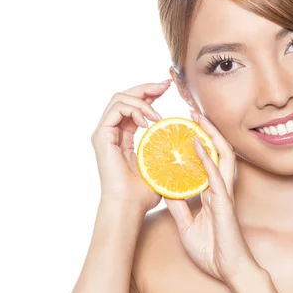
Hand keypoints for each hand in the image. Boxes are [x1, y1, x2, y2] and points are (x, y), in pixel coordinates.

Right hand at [91, 81, 170, 211]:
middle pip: (125, 96)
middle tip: (167, 86)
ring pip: (120, 98)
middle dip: (147, 88)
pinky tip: (149, 121)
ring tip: (157, 114)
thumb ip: (167, 150)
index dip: (150, 93)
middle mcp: (111, 132)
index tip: (169, 88)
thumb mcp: (161, 165)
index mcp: (123, 136)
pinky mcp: (101, 136)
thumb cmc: (145, 193)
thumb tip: (190, 139)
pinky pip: (116, 109)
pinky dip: (135, 109)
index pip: (134, 105)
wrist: (129, 206)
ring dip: (142, 100)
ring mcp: (104, 133)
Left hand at [165, 110, 258, 284]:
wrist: (229, 270)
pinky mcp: (224, 202)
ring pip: (220, 155)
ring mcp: (224, 193)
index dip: (198, 142)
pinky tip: (197, 143)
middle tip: (192, 111)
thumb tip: (164, 189)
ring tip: (197, 117)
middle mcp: (220, 188)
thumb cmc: (212, 250)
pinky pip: (215, 175)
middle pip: (216, 150)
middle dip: (206, 129)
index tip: (185, 126)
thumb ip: (178, 205)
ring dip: (209, 134)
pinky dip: (206, 158)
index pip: (206, 160)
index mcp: (212, 192)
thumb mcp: (186, 224)